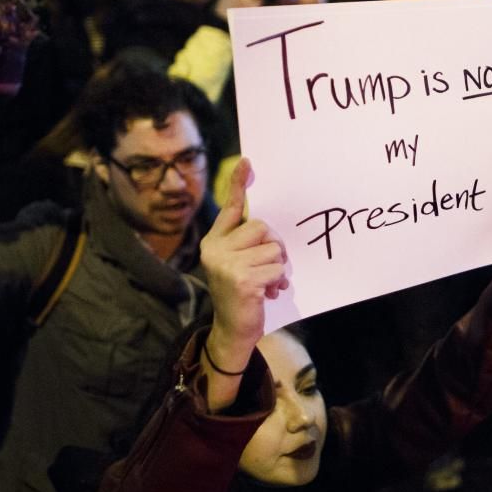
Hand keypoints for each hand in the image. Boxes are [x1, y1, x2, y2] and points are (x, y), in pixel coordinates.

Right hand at [200, 158, 287, 361]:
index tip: (248, 162)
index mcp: (214, 241)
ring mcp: (226, 264)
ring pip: (273, 249)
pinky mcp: (242, 279)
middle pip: (262, 227)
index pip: (230, 207)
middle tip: (268, 266)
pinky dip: (277, 282)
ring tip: (266, 282)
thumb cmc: (242, 292)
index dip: (239, 183)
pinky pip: (276, 268)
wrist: (233, 330)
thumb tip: (268, 228)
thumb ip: (247, 243)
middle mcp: (215, 249)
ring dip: (277, 267)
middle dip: (274, 246)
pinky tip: (266, 293)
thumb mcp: (238, 263)